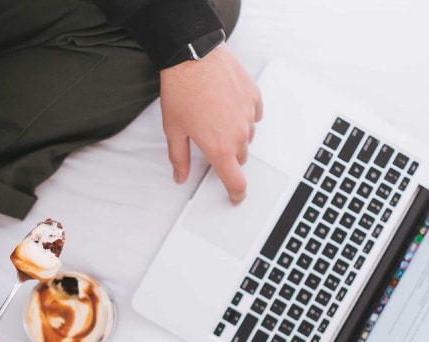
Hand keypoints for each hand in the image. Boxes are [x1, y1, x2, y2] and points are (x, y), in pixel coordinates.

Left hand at [160, 43, 262, 203]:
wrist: (193, 56)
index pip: (235, 182)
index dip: (236, 194)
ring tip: (214, 115)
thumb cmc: (182, 90)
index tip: (235, 197)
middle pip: (240, 157)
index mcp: (219, 148)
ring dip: (235, 132)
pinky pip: (253, 114)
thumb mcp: (174, 129)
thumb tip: (180, 175)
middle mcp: (239, 135)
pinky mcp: (254, 98)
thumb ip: (179, 158)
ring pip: (247, 135)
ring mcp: (250, 116)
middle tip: (210, 139)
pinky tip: (226, 103)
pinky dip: (242, 113)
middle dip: (227, 154)